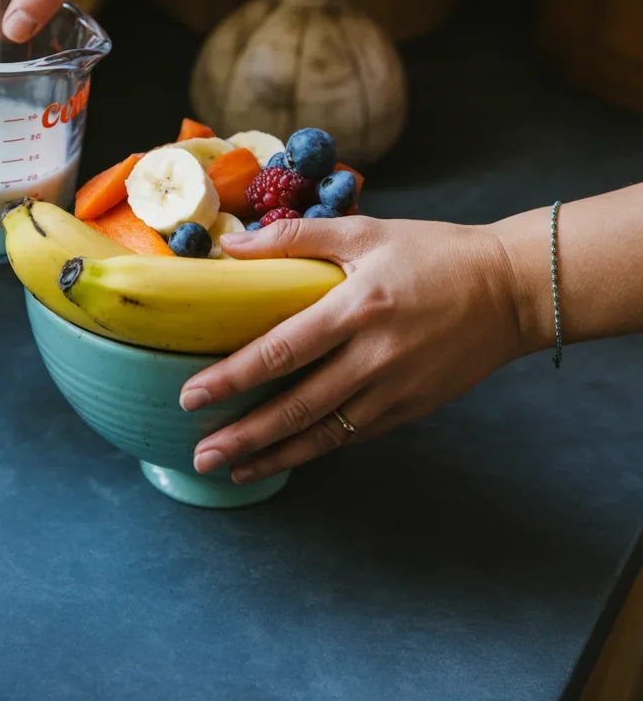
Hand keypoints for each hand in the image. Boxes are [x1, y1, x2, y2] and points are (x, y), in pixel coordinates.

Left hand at [180, 216, 528, 483]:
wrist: (510, 290)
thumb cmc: (434, 253)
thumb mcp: (367, 232)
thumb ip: (298, 237)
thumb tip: (234, 245)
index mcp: (357, 308)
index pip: (281, 350)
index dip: (233, 377)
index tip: (192, 396)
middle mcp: (374, 357)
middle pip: (296, 407)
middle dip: (244, 436)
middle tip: (201, 455)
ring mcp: (395, 389)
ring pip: (325, 434)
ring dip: (275, 455)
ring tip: (233, 471)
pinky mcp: (412, 408)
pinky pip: (355, 435)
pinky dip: (318, 449)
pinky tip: (288, 456)